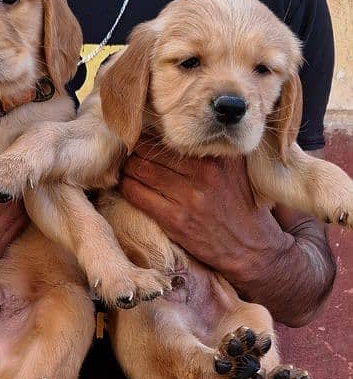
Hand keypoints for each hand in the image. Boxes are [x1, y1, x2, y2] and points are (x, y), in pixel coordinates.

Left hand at [118, 137, 288, 280]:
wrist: (252, 249)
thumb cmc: (242, 207)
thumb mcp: (236, 170)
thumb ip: (214, 150)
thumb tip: (185, 129)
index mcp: (218, 157)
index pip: (171, 136)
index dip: (151, 136)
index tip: (144, 140)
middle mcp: (204, 172)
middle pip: (150, 150)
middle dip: (135, 151)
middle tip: (128, 154)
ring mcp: (189, 197)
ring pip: (139, 170)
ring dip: (127, 169)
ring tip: (126, 170)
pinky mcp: (176, 220)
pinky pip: (137, 194)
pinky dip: (126, 187)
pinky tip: (127, 186)